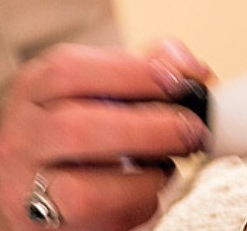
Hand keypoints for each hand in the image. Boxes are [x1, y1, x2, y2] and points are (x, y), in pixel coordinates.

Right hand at [0, 40, 211, 230]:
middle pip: (76, 130)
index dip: (132, 74)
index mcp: (34, 90)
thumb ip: (144, 68)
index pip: (69, 71)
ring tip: (167, 165)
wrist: (41, 184)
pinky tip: (146, 190)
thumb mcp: (100, 85)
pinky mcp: (43, 230)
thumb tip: (190, 68)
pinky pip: (100, 224)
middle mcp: (20, 139)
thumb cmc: (81, 129)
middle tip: (190, 130)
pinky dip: (137, 205)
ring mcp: (23, 190)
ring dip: (145, 178)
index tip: (179, 82)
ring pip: (83, 192)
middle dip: (148, 129)